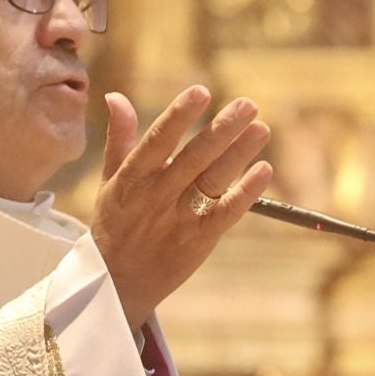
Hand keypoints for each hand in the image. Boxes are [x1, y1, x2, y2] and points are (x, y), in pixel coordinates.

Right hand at [92, 87, 273, 328]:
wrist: (117, 284)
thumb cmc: (115, 225)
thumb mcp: (110, 180)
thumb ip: (119, 138)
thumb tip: (116, 96)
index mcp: (133, 177)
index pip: (158, 140)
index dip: (180, 115)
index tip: (201, 91)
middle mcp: (157, 196)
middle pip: (195, 157)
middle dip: (223, 129)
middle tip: (248, 104)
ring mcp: (179, 219)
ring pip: (213, 181)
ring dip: (239, 154)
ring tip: (261, 128)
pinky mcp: (198, 240)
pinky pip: (226, 213)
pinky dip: (246, 193)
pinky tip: (264, 170)